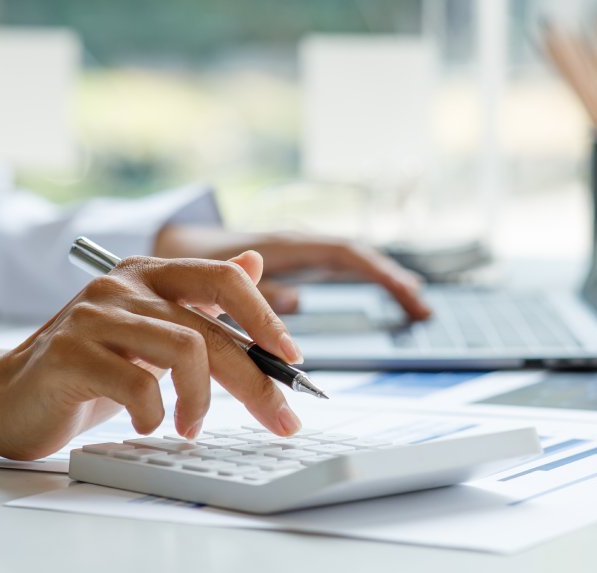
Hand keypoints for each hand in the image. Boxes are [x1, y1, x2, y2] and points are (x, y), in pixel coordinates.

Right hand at [0, 252, 303, 460]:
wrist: (4, 398)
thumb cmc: (86, 370)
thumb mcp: (152, 332)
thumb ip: (201, 301)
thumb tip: (255, 261)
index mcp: (147, 273)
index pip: (223, 278)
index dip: (265, 317)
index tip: (292, 361)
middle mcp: (121, 284)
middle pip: (212, 328)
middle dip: (256, 381)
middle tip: (281, 418)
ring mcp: (92, 315)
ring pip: (185, 350)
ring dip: (201, 401)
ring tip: (191, 427)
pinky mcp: (68, 353)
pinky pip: (138, 385)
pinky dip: (154, 414)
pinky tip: (147, 424)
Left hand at [155, 225, 431, 319]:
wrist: (174, 247)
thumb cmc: (189, 266)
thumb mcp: (215, 283)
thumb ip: (253, 290)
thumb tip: (297, 302)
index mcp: (282, 245)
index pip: (342, 252)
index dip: (373, 273)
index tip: (400, 292)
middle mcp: (297, 244)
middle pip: (357, 256)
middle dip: (392, 277)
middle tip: (422, 305)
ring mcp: (301, 253)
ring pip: (352, 261)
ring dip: (385, 279)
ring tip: (418, 305)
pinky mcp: (299, 265)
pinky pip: (341, 270)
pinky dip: (368, 281)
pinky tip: (388, 298)